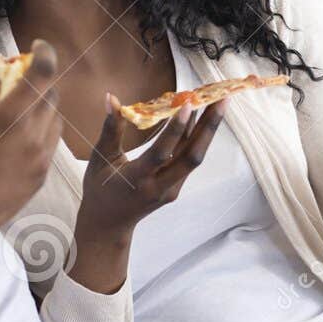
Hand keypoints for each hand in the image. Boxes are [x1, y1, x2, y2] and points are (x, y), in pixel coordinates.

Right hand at [0, 39, 61, 241]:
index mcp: (11, 117)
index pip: (42, 74)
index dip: (45, 54)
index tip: (39, 47)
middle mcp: (33, 137)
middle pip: (52, 97)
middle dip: (41, 84)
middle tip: (24, 81)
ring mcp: (40, 160)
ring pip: (55, 123)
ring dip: (43, 110)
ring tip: (21, 112)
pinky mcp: (40, 179)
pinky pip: (49, 147)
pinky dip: (40, 135)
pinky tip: (19, 139)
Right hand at [79, 97, 225, 237]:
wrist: (109, 223)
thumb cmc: (100, 189)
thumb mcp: (101, 158)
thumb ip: (111, 129)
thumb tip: (112, 98)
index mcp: (137, 179)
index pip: (161, 153)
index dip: (175, 129)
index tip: (188, 104)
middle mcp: (159, 187)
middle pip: (191, 157)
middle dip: (209, 127)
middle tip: (222, 99)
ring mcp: (171, 189)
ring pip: (195, 158)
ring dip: (208, 130)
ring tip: (219, 103)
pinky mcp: (176, 188)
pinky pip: (189, 161)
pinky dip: (197, 138)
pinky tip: (202, 118)